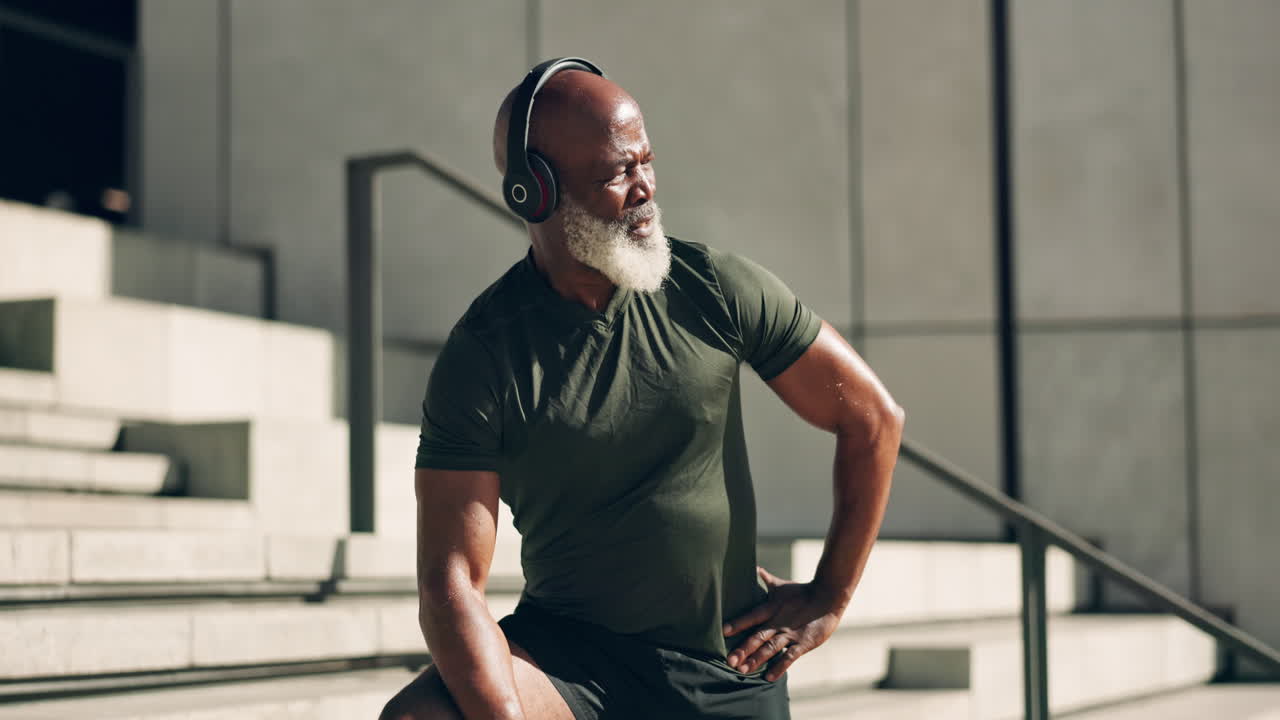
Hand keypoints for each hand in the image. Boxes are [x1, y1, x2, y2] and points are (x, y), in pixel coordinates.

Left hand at [722, 566, 843, 681]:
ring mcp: (790, 634)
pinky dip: (779, 667)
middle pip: (758, 636)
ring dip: (757, 660)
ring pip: (771, 648)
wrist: (828, 597)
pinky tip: (768, 677)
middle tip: (729, 661)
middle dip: (743, 648)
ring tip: (743, 670)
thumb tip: (755, 568)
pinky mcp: (803, 643)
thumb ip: (766, 579)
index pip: (751, 616)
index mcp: (772, 608)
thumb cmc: (802, 592)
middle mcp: (778, 622)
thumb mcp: (781, 586)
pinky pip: (789, 657)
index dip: (738, 623)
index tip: (722, 632)